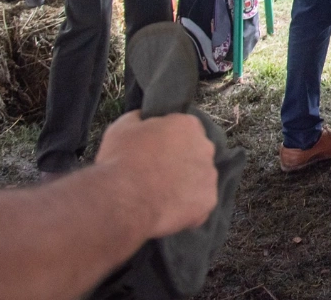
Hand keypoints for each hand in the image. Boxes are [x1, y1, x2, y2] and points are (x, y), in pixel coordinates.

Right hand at [96, 111, 216, 238]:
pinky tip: (167, 210)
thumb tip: (144, 118)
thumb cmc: (121, 160)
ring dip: (185, 185)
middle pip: (196, 153)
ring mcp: (209, 175)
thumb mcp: (123, 126)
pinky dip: (187, 208)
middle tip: (158, 175)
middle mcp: (205, 147)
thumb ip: (140, 119)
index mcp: (188, 125)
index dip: (170, 141)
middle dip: (181, 162)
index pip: (186, 129)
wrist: (123, 199)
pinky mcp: (208, 201)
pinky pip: (200, 203)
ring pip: (199, 179)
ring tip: (161, 196)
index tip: (156, 152)